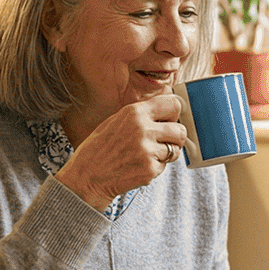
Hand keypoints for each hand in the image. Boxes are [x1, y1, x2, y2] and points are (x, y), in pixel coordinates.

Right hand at [55, 95, 188, 208]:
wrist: (87, 176)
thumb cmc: (101, 147)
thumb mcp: (117, 119)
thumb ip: (144, 109)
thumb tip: (168, 92)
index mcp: (135, 112)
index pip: (174, 104)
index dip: (174, 114)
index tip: (169, 120)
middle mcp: (143, 129)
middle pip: (181, 130)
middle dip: (176, 138)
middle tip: (163, 142)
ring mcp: (147, 150)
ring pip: (176, 150)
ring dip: (167, 154)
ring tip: (148, 155)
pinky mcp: (149, 169)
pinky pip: (165, 166)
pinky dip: (156, 167)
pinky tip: (138, 166)